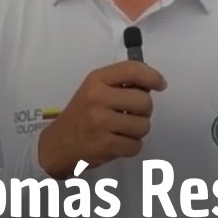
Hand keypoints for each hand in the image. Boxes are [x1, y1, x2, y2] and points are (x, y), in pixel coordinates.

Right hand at [38, 61, 167, 177]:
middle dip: (144, 111)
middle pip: (144, 102)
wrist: (57, 145)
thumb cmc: (81, 115)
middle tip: (130, 115)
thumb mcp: (94, 90)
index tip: (160, 85)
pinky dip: (131, 146)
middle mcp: (98, 97)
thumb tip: (151, 84)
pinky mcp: (105, 144)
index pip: (132, 70)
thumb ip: (119, 84)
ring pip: (143, 125)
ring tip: (121, 131)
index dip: (152, 76)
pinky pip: (136, 145)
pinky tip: (117, 143)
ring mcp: (101, 122)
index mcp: (96, 80)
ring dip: (137, 131)